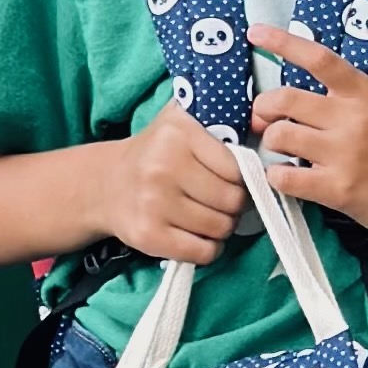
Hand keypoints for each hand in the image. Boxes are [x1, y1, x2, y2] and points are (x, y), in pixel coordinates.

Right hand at [102, 99, 247, 264]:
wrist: (105, 185)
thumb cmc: (155, 154)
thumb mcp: (180, 121)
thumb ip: (217, 115)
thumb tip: (261, 124)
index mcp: (178, 133)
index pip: (237, 167)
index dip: (242, 178)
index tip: (233, 180)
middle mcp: (163, 166)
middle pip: (232, 200)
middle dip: (234, 206)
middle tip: (223, 202)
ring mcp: (154, 203)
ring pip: (220, 228)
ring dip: (222, 227)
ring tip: (209, 216)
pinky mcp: (148, 235)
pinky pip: (203, 252)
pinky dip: (208, 249)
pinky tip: (198, 236)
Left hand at [249, 23, 367, 238]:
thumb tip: (349, 70)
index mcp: (366, 93)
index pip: (318, 58)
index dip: (282, 41)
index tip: (256, 34)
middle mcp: (352, 119)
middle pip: (283, 99)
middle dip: (264, 108)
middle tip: (264, 118)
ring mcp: (344, 155)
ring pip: (279, 137)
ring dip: (272, 142)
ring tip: (283, 150)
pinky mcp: (338, 189)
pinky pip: (286, 178)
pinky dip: (277, 176)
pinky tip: (287, 175)